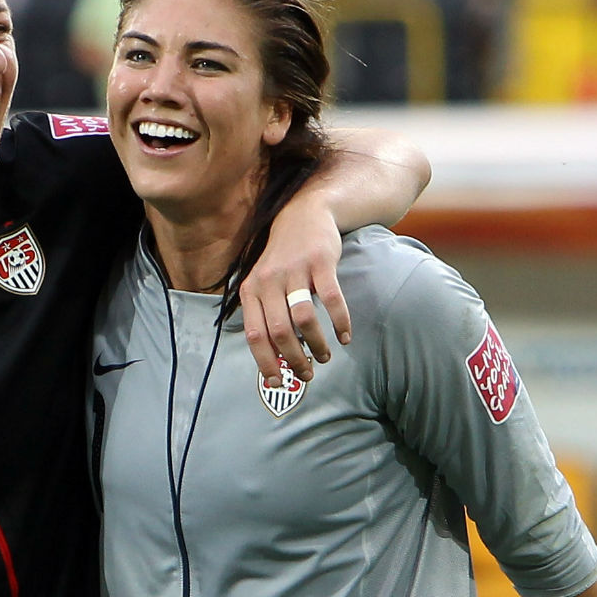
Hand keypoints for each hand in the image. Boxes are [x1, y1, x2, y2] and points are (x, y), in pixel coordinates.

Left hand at [241, 196, 350, 386]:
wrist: (304, 214)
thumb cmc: (284, 259)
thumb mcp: (263, 282)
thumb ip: (264, 313)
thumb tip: (272, 357)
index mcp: (251, 290)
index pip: (255, 335)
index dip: (266, 362)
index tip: (278, 382)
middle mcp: (268, 281)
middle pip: (279, 332)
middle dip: (294, 359)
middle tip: (307, 373)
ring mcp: (295, 271)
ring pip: (303, 319)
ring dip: (317, 344)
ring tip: (325, 356)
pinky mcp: (320, 262)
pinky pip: (331, 300)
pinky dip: (340, 322)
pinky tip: (345, 336)